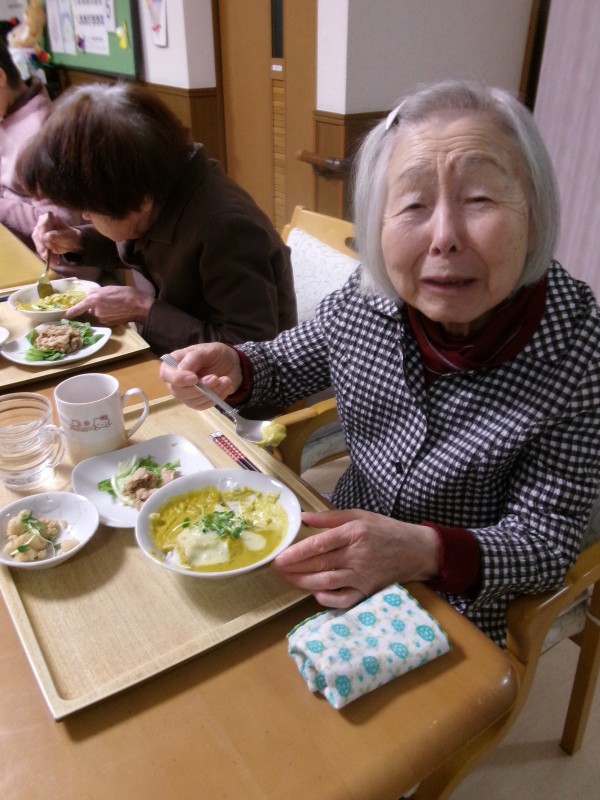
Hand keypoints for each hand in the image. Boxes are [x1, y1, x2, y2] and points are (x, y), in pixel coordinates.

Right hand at [32, 214, 82, 265]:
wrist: (70, 241)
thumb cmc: (69, 235)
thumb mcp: (67, 235)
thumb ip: (58, 235)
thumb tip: (47, 237)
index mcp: (47, 218)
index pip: (41, 226)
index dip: (43, 236)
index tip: (48, 245)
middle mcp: (40, 224)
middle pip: (37, 236)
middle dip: (43, 248)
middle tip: (49, 256)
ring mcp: (38, 234)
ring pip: (38, 245)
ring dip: (45, 255)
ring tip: (54, 262)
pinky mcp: (39, 243)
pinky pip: (41, 251)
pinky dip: (47, 257)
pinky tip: (53, 262)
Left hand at [63, 285, 153, 325]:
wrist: (138, 306)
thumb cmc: (125, 294)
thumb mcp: (108, 288)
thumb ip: (95, 291)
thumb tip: (87, 294)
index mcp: (94, 300)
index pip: (77, 308)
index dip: (70, 312)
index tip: (64, 315)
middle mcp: (95, 311)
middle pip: (85, 313)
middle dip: (86, 310)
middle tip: (92, 306)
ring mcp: (102, 319)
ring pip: (93, 317)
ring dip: (95, 313)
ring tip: (105, 307)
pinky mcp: (108, 324)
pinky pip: (100, 320)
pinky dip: (102, 317)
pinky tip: (111, 312)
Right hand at [159, 343, 242, 409]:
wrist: (230, 364)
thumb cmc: (215, 354)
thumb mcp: (208, 350)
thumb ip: (195, 357)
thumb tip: (182, 368)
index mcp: (173, 364)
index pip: (166, 374)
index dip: (178, 379)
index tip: (194, 378)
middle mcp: (175, 381)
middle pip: (178, 392)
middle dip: (199, 388)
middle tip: (215, 378)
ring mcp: (185, 394)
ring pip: (192, 401)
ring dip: (211, 392)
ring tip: (225, 380)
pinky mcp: (197, 402)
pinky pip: (203, 405)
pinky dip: (216, 397)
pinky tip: (225, 386)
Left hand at [272, 509, 439, 607]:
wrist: (415, 550)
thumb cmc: (385, 530)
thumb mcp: (359, 515)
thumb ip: (330, 517)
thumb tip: (303, 517)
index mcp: (354, 533)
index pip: (319, 545)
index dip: (296, 552)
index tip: (279, 557)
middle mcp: (356, 556)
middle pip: (318, 565)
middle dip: (294, 568)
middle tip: (277, 568)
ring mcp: (362, 576)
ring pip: (326, 583)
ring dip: (303, 583)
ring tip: (289, 579)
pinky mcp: (367, 592)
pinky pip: (342, 599)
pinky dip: (325, 599)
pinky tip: (314, 592)